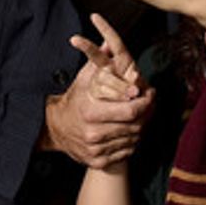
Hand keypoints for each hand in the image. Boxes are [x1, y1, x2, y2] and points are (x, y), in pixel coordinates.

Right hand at [42, 14, 154, 167]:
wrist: (55, 128)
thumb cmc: (76, 98)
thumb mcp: (85, 78)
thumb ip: (100, 62)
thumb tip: (110, 43)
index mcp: (91, 112)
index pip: (131, 110)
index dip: (146, 101)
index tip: (150, 93)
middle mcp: (92, 133)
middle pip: (135, 126)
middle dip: (146, 114)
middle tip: (150, 104)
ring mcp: (95, 150)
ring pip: (133, 139)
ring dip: (141, 127)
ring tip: (140, 115)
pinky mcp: (97, 161)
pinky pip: (125, 152)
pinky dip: (131, 141)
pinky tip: (129, 130)